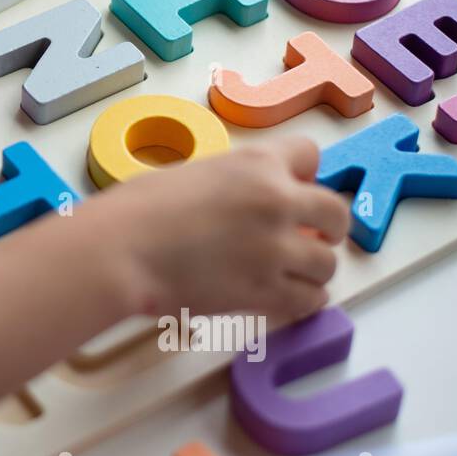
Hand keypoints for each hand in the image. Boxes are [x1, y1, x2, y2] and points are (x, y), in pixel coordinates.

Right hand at [108, 137, 348, 320]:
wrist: (120, 251)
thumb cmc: (136, 209)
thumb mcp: (192, 174)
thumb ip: (231, 184)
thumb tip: (240, 205)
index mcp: (256, 163)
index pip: (311, 155)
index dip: (304, 175)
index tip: (292, 191)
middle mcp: (277, 201)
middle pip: (336, 212)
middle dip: (329, 227)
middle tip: (313, 237)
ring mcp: (275, 248)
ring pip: (327, 262)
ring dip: (313, 269)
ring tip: (293, 274)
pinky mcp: (266, 291)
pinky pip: (311, 300)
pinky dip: (304, 301)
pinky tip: (288, 298)